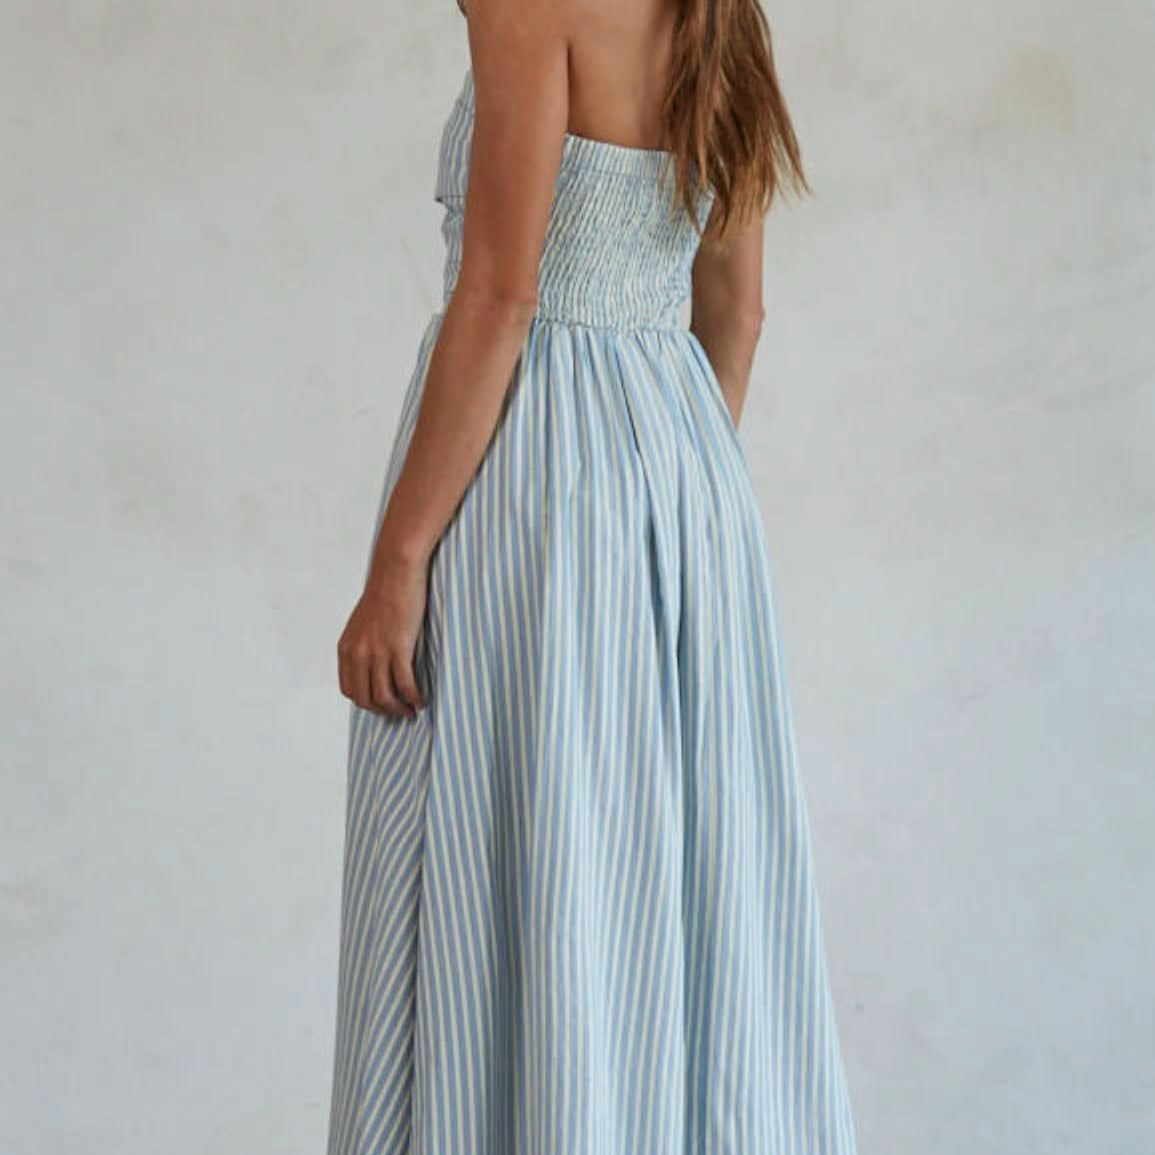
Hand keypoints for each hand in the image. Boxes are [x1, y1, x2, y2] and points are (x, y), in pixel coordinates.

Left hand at [337, 547, 429, 717]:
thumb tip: (375, 662)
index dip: (366, 702)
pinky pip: (405, 685)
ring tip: (413, 710)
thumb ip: (364, 644)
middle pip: (365, 699)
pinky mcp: (398, 648)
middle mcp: (357, 654)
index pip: (349, 689)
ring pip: (384, 697)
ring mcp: (377, 652)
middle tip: (401, 712)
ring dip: (400, 709)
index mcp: (346, 648)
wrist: (395, 571)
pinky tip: (422, 700)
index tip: (383, 703)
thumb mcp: (364, 622)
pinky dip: (414, 698)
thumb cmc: (386, 592)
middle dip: (384, 711)